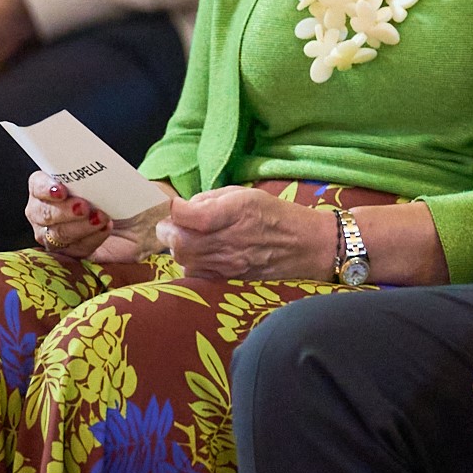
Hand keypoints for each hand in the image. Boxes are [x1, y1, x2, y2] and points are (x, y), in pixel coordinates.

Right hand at [25, 172, 112, 257]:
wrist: (138, 220)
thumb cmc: (120, 194)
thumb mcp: (113, 178)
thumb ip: (99, 173)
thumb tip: (99, 172)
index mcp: (52, 185)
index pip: (37, 184)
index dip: (45, 188)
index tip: (61, 190)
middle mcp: (46, 211)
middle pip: (41, 213)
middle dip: (63, 210)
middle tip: (84, 206)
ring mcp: (54, 235)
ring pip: (56, 235)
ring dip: (80, 226)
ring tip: (101, 218)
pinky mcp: (70, 254)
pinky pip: (75, 250)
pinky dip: (92, 239)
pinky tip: (106, 229)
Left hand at [156, 188, 335, 280]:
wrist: (304, 246)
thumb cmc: (275, 214)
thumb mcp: (246, 193)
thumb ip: (211, 199)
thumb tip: (184, 208)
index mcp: (236, 212)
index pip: (189, 215)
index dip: (174, 210)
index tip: (174, 206)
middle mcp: (230, 240)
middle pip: (179, 242)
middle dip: (168, 231)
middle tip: (172, 223)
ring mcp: (228, 264)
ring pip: (183, 260)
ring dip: (177, 247)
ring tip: (186, 237)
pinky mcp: (227, 279)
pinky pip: (193, 273)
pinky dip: (188, 262)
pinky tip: (199, 253)